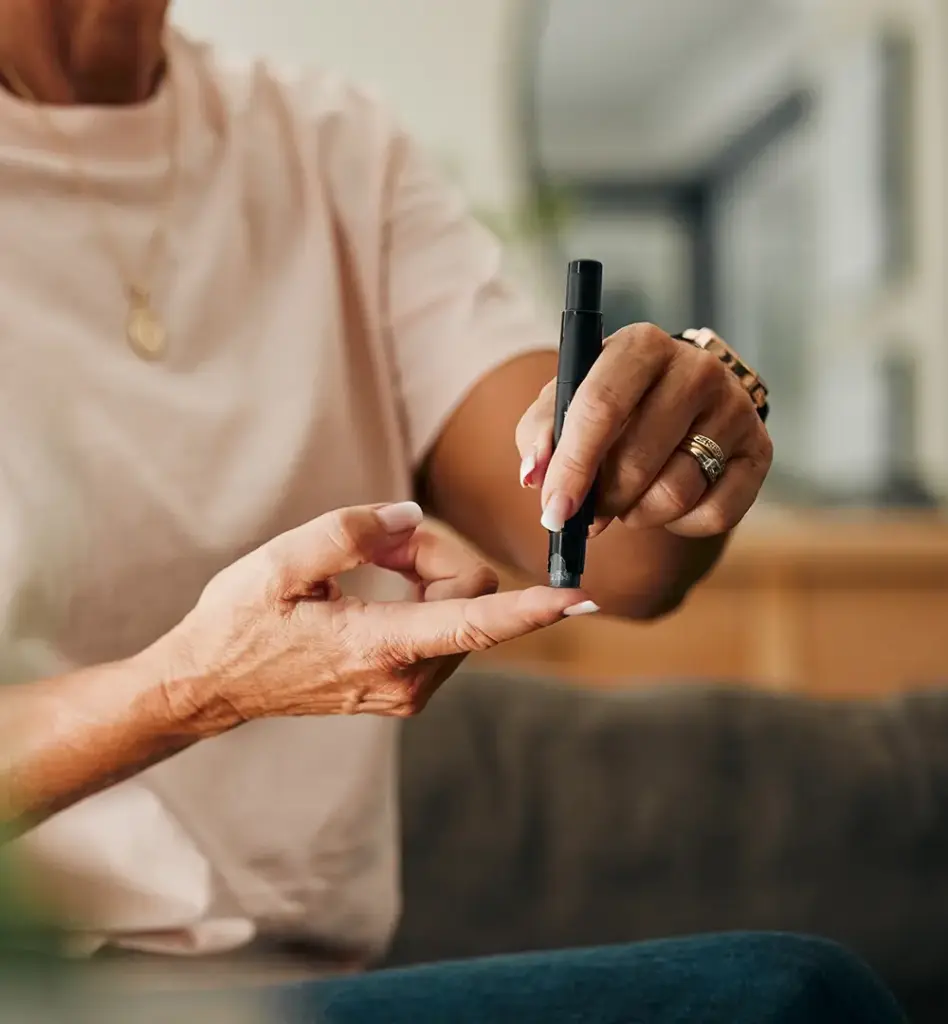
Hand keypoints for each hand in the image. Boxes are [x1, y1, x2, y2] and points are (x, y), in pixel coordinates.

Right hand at [164, 502, 594, 728]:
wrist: (213, 685)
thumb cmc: (240, 622)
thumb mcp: (280, 564)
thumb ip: (350, 533)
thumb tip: (410, 518)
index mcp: (379, 647)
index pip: (475, 624)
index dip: (531, 609)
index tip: (579, 598)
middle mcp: (405, 680)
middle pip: (469, 596)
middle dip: (436, 554)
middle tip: (376, 541)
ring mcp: (406, 692)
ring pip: (459, 610)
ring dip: (426, 574)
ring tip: (365, 566)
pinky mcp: (402, 690)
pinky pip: (442, 627)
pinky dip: (422, 595)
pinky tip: (376, 588)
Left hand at [516, 324, 772, 537]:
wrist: (678, 400)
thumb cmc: (610, 404)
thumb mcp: (564, 404)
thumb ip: (540, 435)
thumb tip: (535, 475)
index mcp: (642, 344)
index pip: (601, 408)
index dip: (573, 467)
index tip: (554, 512)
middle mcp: (697, 368)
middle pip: (637, 459)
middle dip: (603, 500)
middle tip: (589, 514)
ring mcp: (735, 408)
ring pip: (675, 492)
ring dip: (639, 513)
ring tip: (629, 500)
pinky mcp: (760, 450)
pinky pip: (716, 515)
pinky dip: (681, 524)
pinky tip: (668, 503)